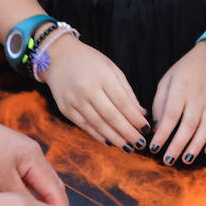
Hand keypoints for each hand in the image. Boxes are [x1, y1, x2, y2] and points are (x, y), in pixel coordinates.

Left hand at [0, 117, 70, 205]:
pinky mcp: (13, 159)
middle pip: (53, 185)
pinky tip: (30, 205)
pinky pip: (29, 180)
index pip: (55, 189)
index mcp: (35, 158)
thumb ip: (21, 197)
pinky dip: (33, 194)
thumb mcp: (0, 180)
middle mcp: (35, 155)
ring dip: (46, 201)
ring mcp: (25, 156)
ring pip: (41, 183)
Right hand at [37, 34, 148, 150]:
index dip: (135, 118)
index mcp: (103, 76)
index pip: (122, 102)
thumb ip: (127, 91)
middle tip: (141, 144)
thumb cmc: (91, 62)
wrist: (58, 58)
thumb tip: (141, 113)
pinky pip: (84, 126)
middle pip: (111, 116)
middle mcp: (87, 89)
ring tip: (128, 147)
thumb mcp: (112, 69)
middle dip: (128, 132)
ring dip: (114, 138)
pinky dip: (98, 135)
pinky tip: (109, 142)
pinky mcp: (66, 109)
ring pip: (97, 124)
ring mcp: (74, 100)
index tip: (146, 129)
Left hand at [150, 42, 205, 164]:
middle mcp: (199, 97)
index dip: (162, 134)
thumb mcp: (168, 79)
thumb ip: (160, 102)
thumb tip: (156, 127)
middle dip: (177, 146)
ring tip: (186, 159)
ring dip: (196, 146)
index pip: (170, 116)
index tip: (154, 148)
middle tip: (168, 161)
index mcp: (181, 89)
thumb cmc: (188, 69)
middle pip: (188, 126)